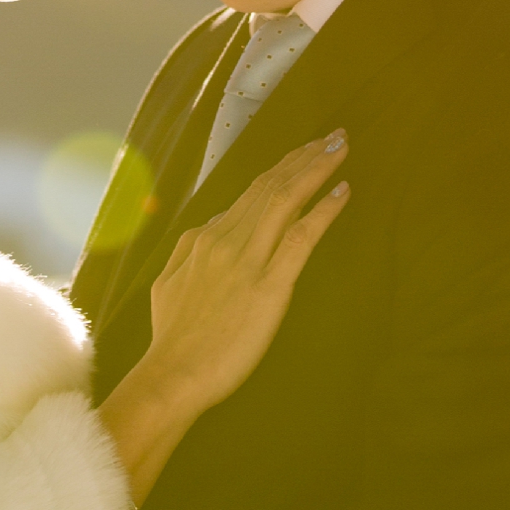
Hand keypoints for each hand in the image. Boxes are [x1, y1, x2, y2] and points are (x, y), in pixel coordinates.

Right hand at [98, 134, 349, 503]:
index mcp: (204, 239)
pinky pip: (301, 239)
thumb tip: (213, 225)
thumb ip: (190, 249)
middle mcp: (227, 241)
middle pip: (271, 187)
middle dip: (305, 157)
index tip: (303, 151)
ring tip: (340, 148)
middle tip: (334, 135)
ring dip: (316, 170)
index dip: (281, 169)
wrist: (175, 375)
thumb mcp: (168, 282)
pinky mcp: (270, 287)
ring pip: (285, 201)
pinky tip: (342, 192)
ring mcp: (249, 262)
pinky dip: (323, 212)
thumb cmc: (173, 337)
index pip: (250, 193)